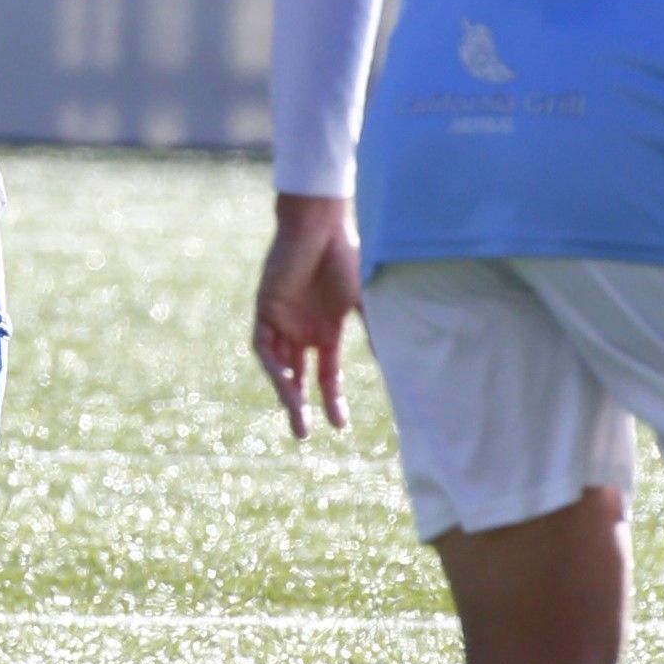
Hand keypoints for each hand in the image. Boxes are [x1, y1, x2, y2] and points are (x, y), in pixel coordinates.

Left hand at [252, 192, 361, 439]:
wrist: (320, 227)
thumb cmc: (346, 259)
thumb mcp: (365, 303)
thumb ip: (377, 333)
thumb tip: (400, 366)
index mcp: (325, 331)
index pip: (326, 375)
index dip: (332, 400)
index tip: (341, 427)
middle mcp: (301, 331)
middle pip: (297, 377)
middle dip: (300, 406)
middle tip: (303, 437)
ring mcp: (282, 320)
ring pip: (278, 365)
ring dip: (284, 389)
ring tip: (296, 413)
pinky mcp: (265, 308)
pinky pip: (263, 344)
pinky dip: (271, 362)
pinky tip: (284, 379)